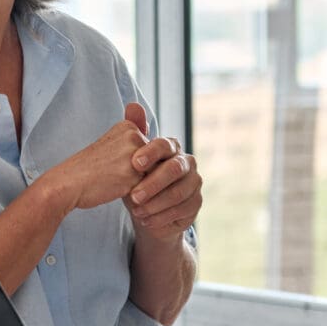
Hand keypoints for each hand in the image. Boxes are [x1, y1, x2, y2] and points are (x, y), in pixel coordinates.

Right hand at [45, 106, 146, 210]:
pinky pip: (146, 189)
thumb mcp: (111, 145)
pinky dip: (134, 193)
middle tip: (110, 171)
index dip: (131, 163)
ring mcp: (134, 154)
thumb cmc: (88, 168)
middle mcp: (134, 135)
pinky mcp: (133, 174)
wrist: (68, 183)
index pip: (149, 151)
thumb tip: (149, 126)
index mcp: (128, 126)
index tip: (111, 161)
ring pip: (152, 176)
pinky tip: (115, 188)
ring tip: (113, 179)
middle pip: (154, 163)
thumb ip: (133, 138)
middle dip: (137, 173)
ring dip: (136, 183)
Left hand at [123, 104, 201, 242]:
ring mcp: (195, 183)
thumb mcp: (130, 160)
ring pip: (179, 193)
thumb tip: (133, 104)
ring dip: (156, 203)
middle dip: (153, 183)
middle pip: (175, 169)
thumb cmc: (135, 180)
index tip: (135, 164)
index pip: (165, 145)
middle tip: (133, 196)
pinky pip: (182, 210)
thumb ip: (134, 132)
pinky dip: (162, 216)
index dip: (151, 153)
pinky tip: (146, 220)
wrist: (144, 210)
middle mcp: (188, 162)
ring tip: (136, 211)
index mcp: (173, 148)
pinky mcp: (196, 204)